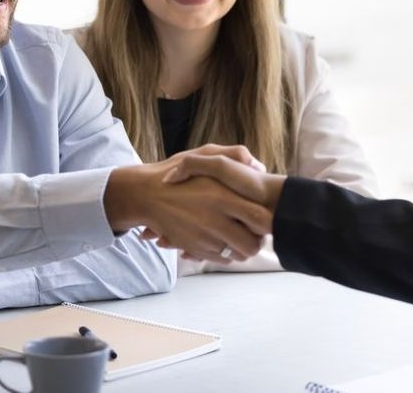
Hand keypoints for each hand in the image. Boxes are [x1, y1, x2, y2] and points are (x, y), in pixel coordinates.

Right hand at [105, 144, 271, 263]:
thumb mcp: (204, 153)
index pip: (261, 220)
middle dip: (259, 241)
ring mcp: (203, 238)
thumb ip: (234, 154)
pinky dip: (226, 253)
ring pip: (237, 255)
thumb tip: (257, 163)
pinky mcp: (194, 248)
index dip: (268, 221)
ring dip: (243, 249)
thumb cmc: (177, 172)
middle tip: (257, 232)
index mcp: (222, 197)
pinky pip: (220, 259)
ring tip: (241, 235)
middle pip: (253, 245)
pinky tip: (223, 239)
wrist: (144, 194)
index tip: (266, 215)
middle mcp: (214, 221)